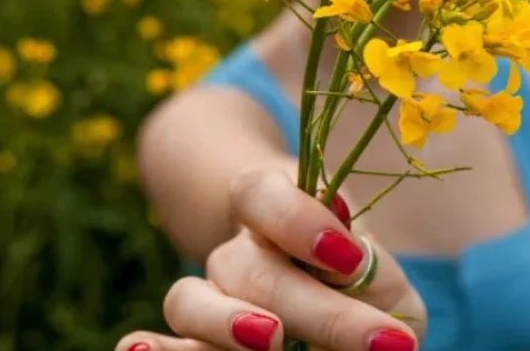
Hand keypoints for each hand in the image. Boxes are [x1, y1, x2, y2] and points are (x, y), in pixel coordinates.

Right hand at [116, 169, 426, 350]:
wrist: (340, 302)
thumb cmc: (366, 288)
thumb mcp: (380, 274)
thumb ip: (375, 273)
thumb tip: (356, 269)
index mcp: (279, 211)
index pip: (262, 194)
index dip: (297, 220)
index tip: (350, 259)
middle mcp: (237, 251)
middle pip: (246, 264)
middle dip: (314, 309)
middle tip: (375, 340)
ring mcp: (208, 298)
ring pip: (189, 300)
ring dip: (225, 322)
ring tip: (273, 342)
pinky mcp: (193, 340)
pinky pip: (158, 340)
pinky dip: (150, 348)